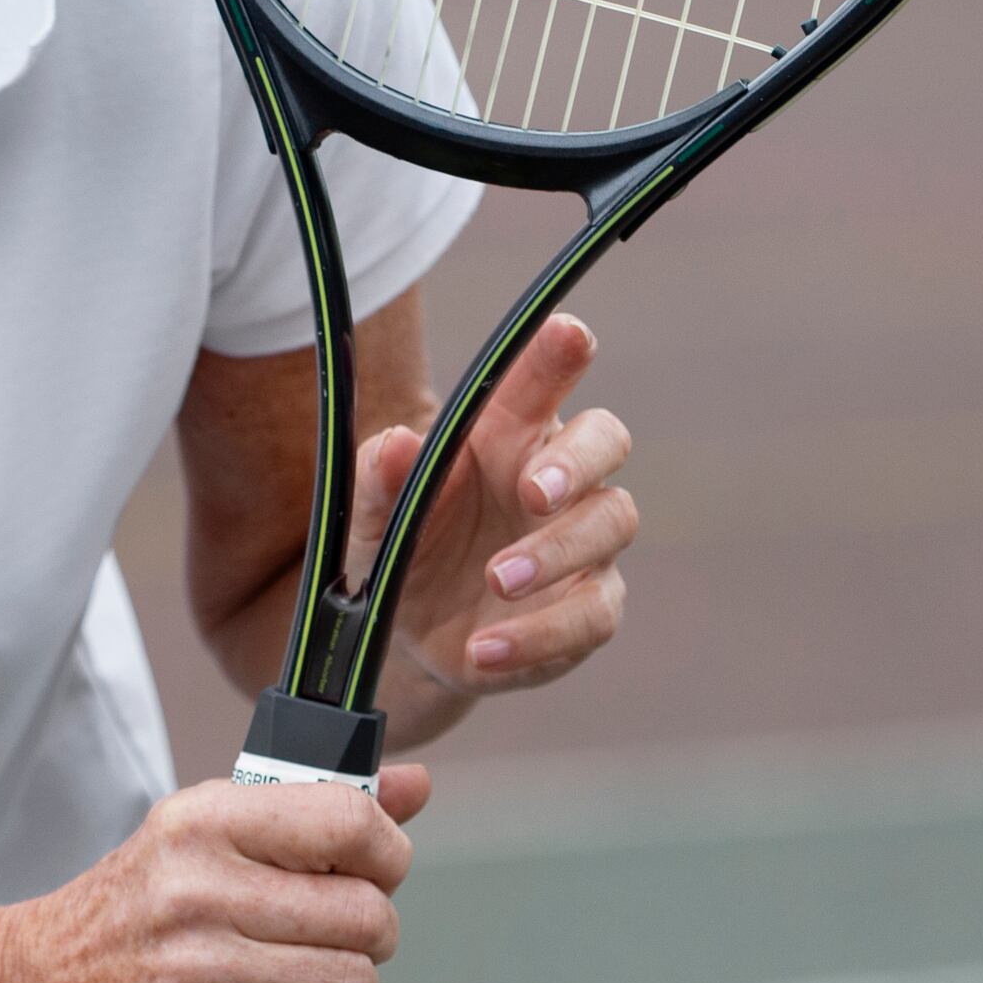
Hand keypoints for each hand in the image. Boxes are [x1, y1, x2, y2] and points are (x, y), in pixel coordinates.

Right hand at [0, 762, 437, 982]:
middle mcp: (198, 891)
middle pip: (365, 915)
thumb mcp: (208, 830)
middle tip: (340, 933)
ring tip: (310, 976)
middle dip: (372, 931)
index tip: (377, 868)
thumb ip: (317, 806)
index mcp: (204, 821)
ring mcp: (196, 974)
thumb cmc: (141, 903)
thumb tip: (416, 786)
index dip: (388, 852)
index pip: (349, 823)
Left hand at [359, 315, 636, 734]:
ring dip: (556, 551)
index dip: (559, 354)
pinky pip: (592, 616)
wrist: (412, 641)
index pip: (542, 381)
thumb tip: (395, 444)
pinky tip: (487, 649)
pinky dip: (541, 635)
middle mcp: (557, 479)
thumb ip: (378, 481)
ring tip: (494, 579)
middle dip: (578, 459)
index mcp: (506, 435)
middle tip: (533, 491)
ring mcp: (584, 545)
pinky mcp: (588, 608)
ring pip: (612, 521)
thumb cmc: (405, 549)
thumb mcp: (370, 519)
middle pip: (606, 439)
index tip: (567, 333)